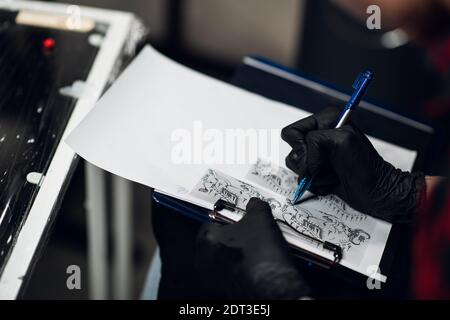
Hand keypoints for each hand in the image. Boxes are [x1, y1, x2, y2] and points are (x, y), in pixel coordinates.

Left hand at [195, 198, 309, 299]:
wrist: (275, 287)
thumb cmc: (263, 255)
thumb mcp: (261, 218)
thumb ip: (254, 206)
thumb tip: (254, 204)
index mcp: (206, 240)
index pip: (211, 221)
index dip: (227, 218)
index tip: (239, 220)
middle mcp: (204, 261)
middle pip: (216, 241)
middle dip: (232, 236)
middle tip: (249, 234)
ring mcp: (213, 279)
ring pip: (222, 259)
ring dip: (236, 253)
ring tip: (255, 250)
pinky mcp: (224, 292)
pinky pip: (230, 274)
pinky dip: (240, 269)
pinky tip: (255, 265)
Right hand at [281, 107, 424, 221]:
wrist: (377, 193)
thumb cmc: (366, 168)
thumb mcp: (342, 141)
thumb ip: (316, 139)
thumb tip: (304, 158)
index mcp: (325, 121)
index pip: (292, 132)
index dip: (302, 146)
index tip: (320, 155)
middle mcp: (320, 136)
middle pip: (292, 150)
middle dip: (308, 162)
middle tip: (328, 165)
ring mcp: (318, 155)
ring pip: (295, 166)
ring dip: (313, 175)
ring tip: (332, 174)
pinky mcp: (318, 171)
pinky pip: (302, 179)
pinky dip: (316, 184)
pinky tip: (331, 182)